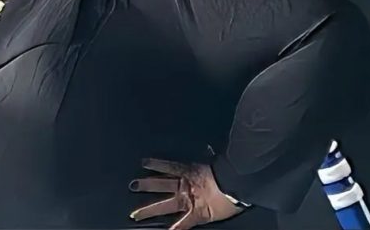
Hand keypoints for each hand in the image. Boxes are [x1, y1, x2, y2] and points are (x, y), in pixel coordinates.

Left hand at [128, 157, 244, 228]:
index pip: (168, 166)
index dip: (155, 164)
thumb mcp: (216, 162)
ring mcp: (188, 201)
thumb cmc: (228, 171)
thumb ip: (209, 156)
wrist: (237, 184)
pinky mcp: (196, 214)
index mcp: (189, 171)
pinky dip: (175, 229)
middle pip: (161, 184)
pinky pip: (183, 224)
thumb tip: (208, 148)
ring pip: (165, 206)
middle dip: (146, 185)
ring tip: (134, 214)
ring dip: (149, 210)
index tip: (143, 162)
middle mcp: (185, 186)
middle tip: (132, 185)